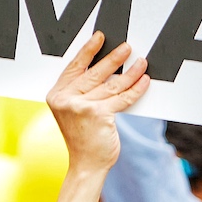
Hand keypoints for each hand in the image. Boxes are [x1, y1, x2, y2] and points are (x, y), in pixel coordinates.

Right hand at [46, 32, 148, 175]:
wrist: (86, 165)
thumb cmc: (83, 139)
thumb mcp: (75, 112)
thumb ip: (82, 92)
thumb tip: (107, 69)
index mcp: (57, 95)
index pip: (74, 67)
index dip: (88, 51)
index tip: (100, 37)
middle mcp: (66, 99)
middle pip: (94, 73)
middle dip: (114, 58)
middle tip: (127, 47)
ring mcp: (81, 107)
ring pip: (111, 85)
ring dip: (130, 72)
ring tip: (142, 62)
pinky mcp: (98, 114)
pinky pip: (122, 98)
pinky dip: (136, 89)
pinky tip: (144, 80)